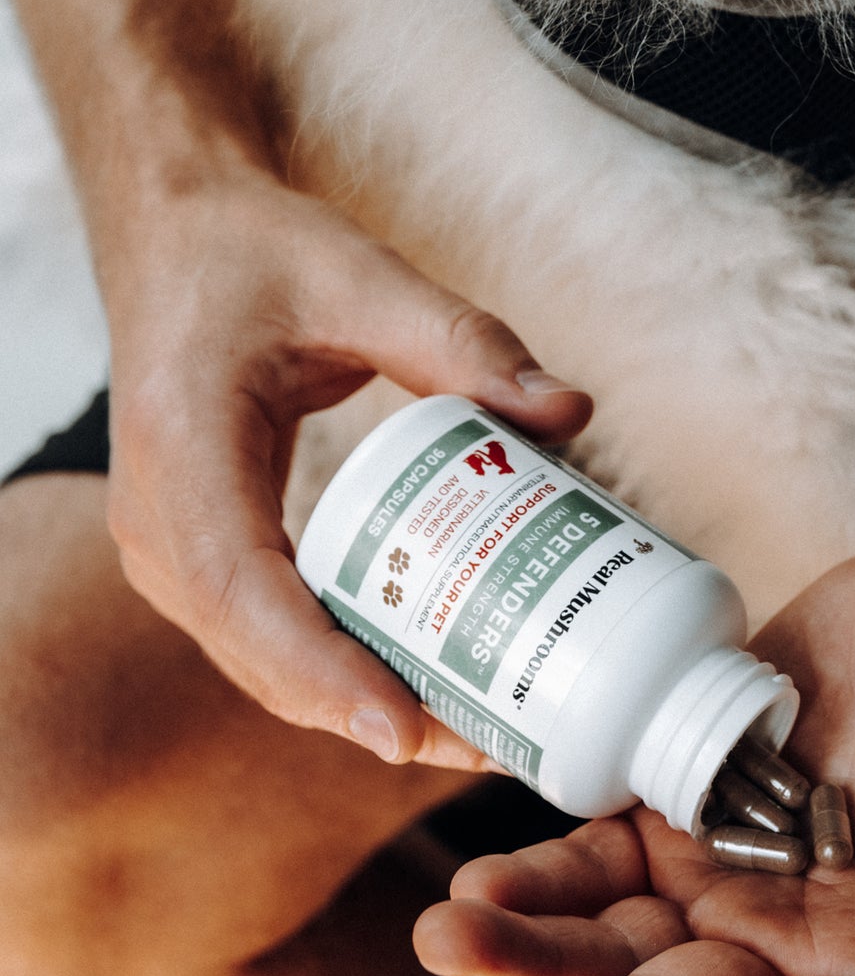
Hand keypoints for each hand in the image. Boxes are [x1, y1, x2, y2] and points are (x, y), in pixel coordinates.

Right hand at [103, 155, 591, 764]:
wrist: (177, 236)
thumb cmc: (256, 251)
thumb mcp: (363, 278)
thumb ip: (466, 341)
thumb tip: (572, 411)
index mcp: (185, 446)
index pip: (241, 589)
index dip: (320, 671)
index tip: (406, 727)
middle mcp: (160, 513)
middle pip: (254, 648)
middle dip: (366, 709)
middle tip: (486, 739)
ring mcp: (173, 539)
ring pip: (258, 652)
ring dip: (355, 700)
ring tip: (472, 724)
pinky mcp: (204, 544)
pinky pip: (264, 625)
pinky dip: (335, 663)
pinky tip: (420, 675)